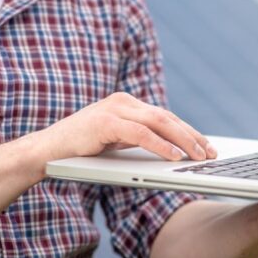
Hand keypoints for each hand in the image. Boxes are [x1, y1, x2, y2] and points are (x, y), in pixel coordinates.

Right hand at [33, 92, 216, 161]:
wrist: (46, 151)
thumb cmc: (79, 151)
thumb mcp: (114, 142)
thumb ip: (136, 138)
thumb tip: (168, 149)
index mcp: (126, 104)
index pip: (164, 116)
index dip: (188, 131)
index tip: (206, 146)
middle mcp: (123, 101)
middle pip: (167, 117)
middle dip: (192, 136)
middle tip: (210, 153)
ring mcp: (114, 109)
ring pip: (159, 122)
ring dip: (183, 141)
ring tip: (199, 156)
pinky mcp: (106, 122)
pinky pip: (142, 133)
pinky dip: (161, 145)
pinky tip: (175, 157)